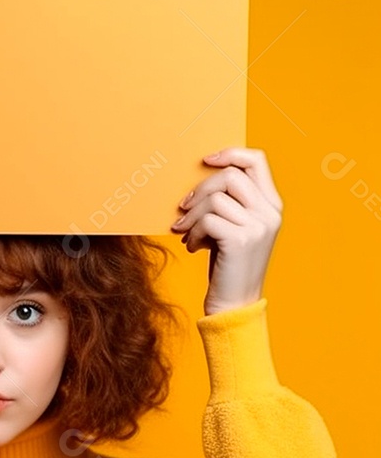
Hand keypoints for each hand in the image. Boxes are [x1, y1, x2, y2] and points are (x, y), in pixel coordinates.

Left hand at [170, 147, 282, 316]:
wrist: (235, 304)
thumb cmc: (228, 264)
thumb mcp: (234, 228)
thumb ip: (230, 203)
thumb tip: (200, 178)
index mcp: (272, 205)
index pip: (257, 160)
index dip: (230, 153)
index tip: (205, 161)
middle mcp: (270, 213)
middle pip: (230, 175)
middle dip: (200, 190)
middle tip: (184, 208)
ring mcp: (258, 226)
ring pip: (215, 198)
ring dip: (192, 216)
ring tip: (187, 234)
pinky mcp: (241, 240)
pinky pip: (207, 220)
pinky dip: (192, 233)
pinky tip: (192, 247)